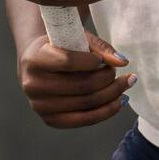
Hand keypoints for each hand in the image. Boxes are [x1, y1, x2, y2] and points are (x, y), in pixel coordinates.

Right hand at [18, 32, 135, 128]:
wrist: (37, 63)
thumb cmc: (59, 47)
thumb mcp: (74, 38)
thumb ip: (99, 47)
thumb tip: (122, 61)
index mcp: (34, 59)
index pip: (67, 62)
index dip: (91, 61)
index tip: (102, 59)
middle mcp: (33, 84)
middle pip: (82, 85)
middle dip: (108, 79)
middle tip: (121, 72)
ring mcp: (40, 106)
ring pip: (87, 103)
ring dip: (112, 94)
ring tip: (126, 83)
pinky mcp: (50, 120)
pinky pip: (85, 120)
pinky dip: (106, 111)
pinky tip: (120, 101)